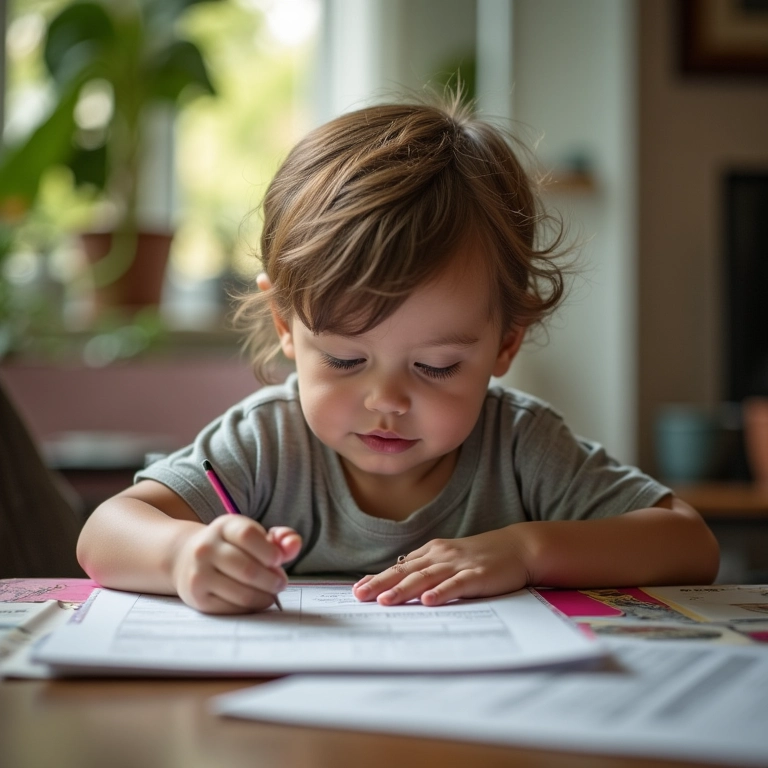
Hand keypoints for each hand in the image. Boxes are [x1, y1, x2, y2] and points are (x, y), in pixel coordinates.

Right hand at [172, 515, 300, 613]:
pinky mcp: (198, 597)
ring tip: (272, 593)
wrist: (185, 558)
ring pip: (241, 592)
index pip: (248, 535)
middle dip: (272, 580)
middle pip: (247, 569)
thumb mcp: (251, 535)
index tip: (278, 560)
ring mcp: (199, 574)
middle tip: (281, 583)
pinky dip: (251, 607)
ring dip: (265, 596)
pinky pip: (232, 607)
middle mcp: (206, 548)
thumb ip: (279, 539)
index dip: (269, 550)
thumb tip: (294, 544)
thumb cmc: (230, 547)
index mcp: (223, 527)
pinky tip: (257, 600)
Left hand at [352, 526, 529, 606]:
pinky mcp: (477, 574)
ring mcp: (459, 564)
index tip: (357, 590)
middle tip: (359, 596)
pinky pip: (456, 584)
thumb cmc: (481, 557)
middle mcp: (441, 555)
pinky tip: (428, 601)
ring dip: (404, 589)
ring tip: (385, 601)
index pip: (400, 566)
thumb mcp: (450, 559)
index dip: (378, 578)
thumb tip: (399, 584)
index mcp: (432, 552)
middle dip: (381, 584)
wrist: (519, 547)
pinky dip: (441, 592)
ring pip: (426, 577)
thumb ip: (427, 569)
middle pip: (406, 571)